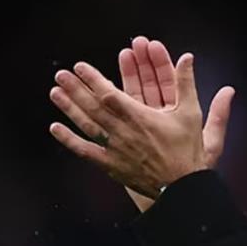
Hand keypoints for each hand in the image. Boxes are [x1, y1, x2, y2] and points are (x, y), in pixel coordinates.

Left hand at [48, 42, 235, 206]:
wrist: (182, 188)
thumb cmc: (187, 151)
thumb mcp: (192, 113)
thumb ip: (187, 84)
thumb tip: (187, 57)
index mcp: (140, 117)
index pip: (110, 94)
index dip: (93, 79)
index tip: (80, 67)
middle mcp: (123, 132)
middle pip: (93, 107)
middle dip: (75, 89)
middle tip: (60, 75)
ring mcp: (114, 149)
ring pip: (87, 124)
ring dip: (69, 108)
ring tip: (54, 93)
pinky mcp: (111, 165)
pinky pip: (85, 151)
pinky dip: (69, 140)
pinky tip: (55, 129)